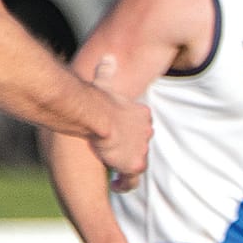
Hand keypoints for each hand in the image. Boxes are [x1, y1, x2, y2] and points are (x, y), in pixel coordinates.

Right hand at [89, 55, 150, 188]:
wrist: (96, 116)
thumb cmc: (96, 99)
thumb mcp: (104, 82)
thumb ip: (107, 72)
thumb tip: (107, 57)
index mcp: (140, 112)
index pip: (140, 125)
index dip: (128, 132)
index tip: (117, 136)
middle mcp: (146, 131)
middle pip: (140, 144)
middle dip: (128, 149)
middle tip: (113, 153)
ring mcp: (142, 148)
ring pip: (137, 161)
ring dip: (125, 167)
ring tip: (115, 173)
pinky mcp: (134, 164)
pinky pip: (132, 179)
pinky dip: (124, 183)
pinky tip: (114, 185)